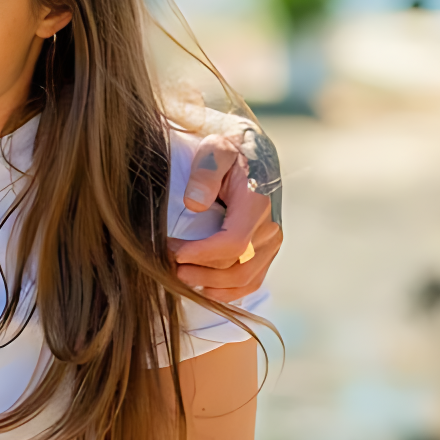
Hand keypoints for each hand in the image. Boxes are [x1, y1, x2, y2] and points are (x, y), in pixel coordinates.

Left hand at [170, 136, 281, 300]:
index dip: (201, 254)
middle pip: (237, 267)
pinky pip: (253, 280)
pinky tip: (205, 289)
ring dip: (212, 285)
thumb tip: (194, 204)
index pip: (233, 243)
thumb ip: (206, 172)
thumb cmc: (230, 147)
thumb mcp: (216, 148)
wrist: (253, 150)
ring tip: (180, 278)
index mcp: (258, 204)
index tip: (172, 252)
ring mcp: (271, 242)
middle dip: (201, 273)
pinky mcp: (267, 250)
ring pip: (245, 279)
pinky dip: (230, 291)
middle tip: (168, 268)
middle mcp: (270, 228)